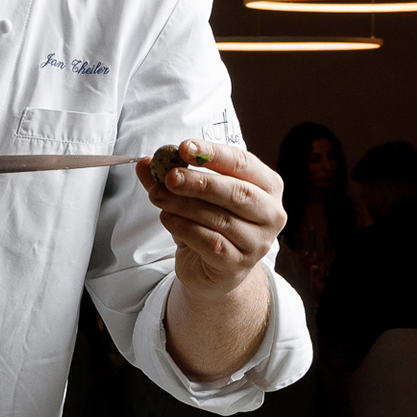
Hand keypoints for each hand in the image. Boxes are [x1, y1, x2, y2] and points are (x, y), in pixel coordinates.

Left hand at [138, 138, 284, 296]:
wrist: (213, 269)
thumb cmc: (209, 224)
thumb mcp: (192, 195)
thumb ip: (171, 176)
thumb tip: (145, 162)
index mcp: (267, 186)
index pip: (243, 163)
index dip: (213, 154)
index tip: (183, 147)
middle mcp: (270, 214)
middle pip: (237, 192)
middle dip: (200, 181)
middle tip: (169, 176)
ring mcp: (257, 242)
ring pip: (220, 218)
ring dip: (184, 205)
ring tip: (158, 196)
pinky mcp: (238, 264)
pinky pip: (210, 242)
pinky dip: (184, 227)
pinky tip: (167, 218)